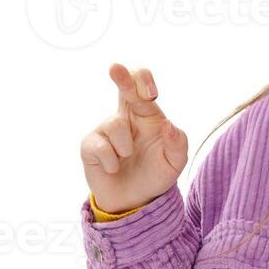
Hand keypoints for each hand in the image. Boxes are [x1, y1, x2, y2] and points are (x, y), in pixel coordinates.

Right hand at [80, 64, 188, 213]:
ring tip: (127, 158)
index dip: (145, 82)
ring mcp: (106, 129)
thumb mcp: (174, 163)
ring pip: (115, 125)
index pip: (143, 88)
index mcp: (147, 114)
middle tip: (115, 67)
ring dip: (126, 148)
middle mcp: (125, 116)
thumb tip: (169, 126)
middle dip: (121, 77)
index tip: (150, 92)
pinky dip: (112, 162)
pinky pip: (101, 147)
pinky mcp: (90, 145)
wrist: (134, 200)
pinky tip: (113, 168)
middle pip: (123, 88)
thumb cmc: (156, 174)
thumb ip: (178, 144)